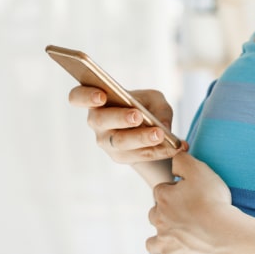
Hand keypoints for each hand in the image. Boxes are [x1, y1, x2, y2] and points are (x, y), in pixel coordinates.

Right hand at [68, 85, 185, 163]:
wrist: (148, 129)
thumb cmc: (145, 106)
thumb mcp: (153, 98)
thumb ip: (156, 104)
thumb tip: (161, 122)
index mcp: (97, 101)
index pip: (78, 97)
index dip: (85, 96)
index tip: (101, 96)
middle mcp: (97, 122)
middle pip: (101, 120)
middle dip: (119, 118)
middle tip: (137, 116)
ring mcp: (107, 142)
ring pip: (120, 142)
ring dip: (141, 138)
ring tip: (160, 134)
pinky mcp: (121, 157)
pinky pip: (140, 155)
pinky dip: (160, 150)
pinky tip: (176, 147)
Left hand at [146, 151, 237, 253]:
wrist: (223, 235)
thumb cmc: (213, 202)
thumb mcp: (200, 170)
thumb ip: (183, 161)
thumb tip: (174, 158)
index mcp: (164, 198)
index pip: (162, 190)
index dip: (175, 190)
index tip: (190, 193)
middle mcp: (159, 221)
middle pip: (154, 215)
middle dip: (165, 215)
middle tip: (186, 215)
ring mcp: (165, 245)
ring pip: (152, 243)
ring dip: (160, 241)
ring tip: (175, 239)